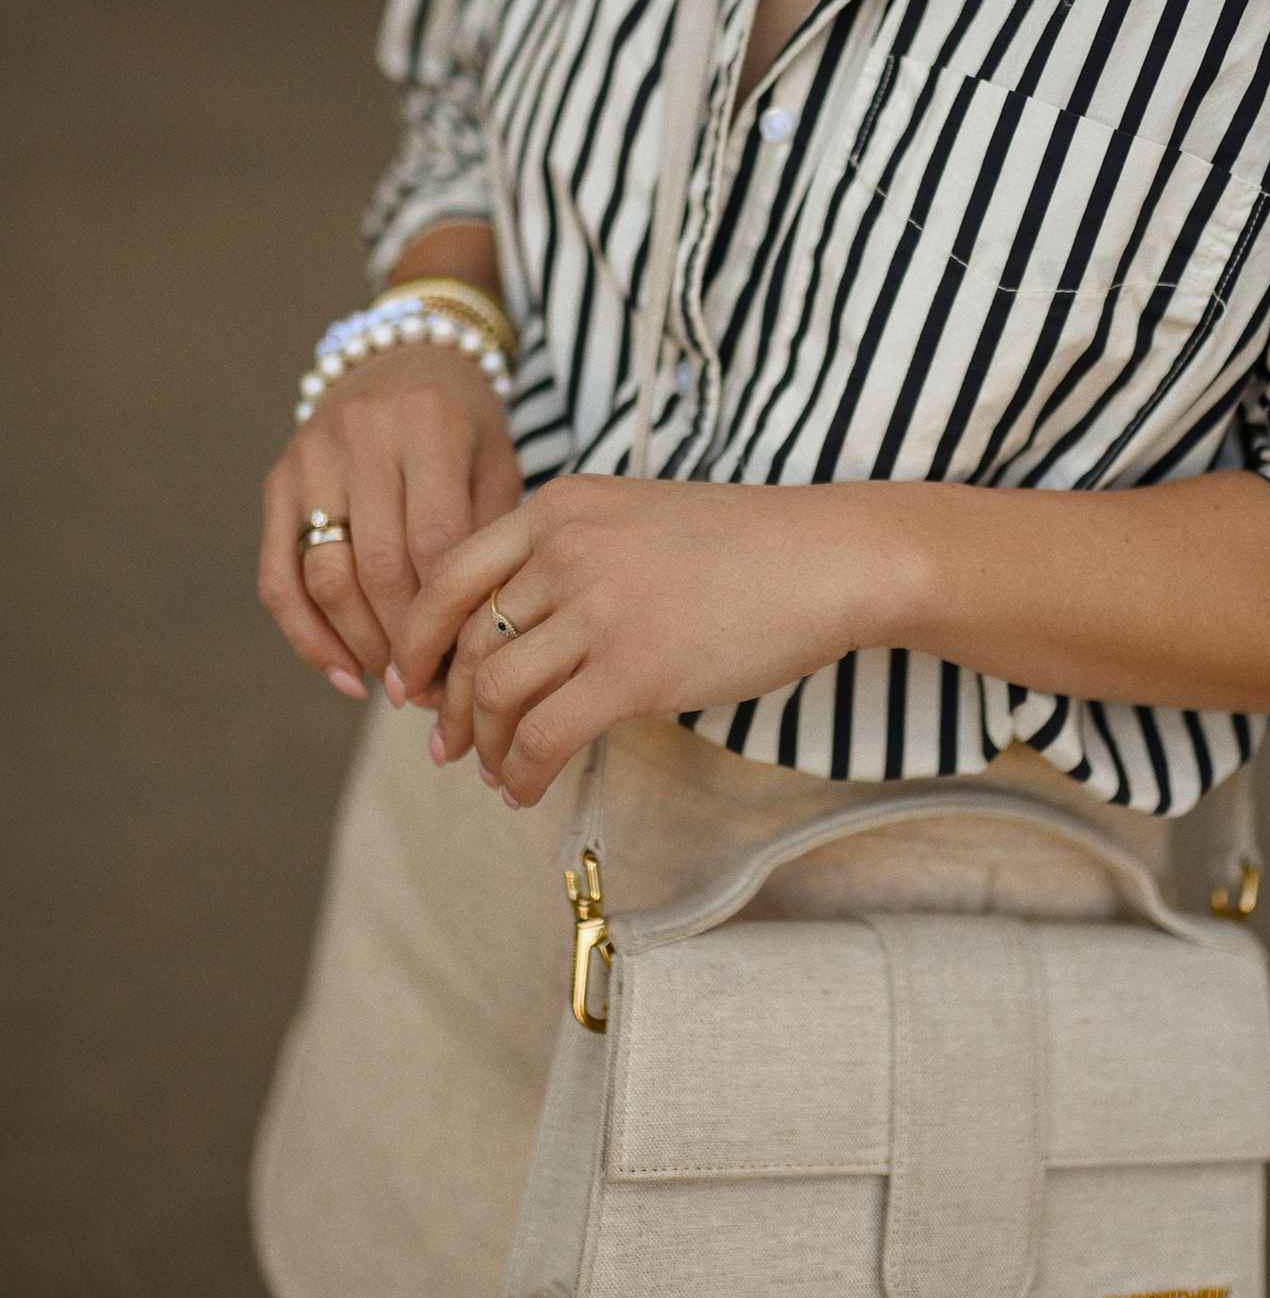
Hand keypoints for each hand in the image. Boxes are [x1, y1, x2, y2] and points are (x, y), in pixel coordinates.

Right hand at [259, 344, 524, 700]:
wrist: (407, 354)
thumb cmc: (466, 423)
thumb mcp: (495, 460)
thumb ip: (488, 535)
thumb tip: (474, 642)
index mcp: (429, 424)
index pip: (435, 543)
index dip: (448, 616)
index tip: (469, 668)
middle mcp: (361, 436)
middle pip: (377, 567)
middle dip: (405, 643)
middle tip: (435, 691)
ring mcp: (309, 457)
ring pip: (324, 577)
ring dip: (359, 646)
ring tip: (396, 686)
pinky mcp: (277, 481)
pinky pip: (278, 575)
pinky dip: (307, 636)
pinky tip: (344, 674)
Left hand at [393, 475, 906, 802]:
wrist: (830, 557)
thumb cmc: (748, 545)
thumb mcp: (637, 519)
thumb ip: (572, 556)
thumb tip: (519, 632)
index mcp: (559, 507)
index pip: (449, 575)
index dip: (417, 638)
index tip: (411, 681)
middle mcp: (565, 549)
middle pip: (467, 641)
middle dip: (445, 705)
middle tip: (443, 745)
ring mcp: (598, 608)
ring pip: (496, 692)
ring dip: (483, 746)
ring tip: (491, 773)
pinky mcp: (633, 668)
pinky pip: (545, 735)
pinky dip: (521, 773)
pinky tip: (524, 791)